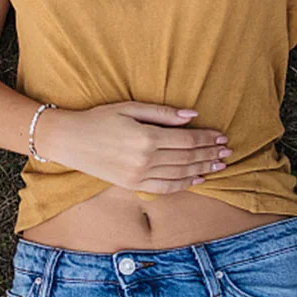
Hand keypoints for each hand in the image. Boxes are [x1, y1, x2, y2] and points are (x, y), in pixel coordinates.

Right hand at [41, 101, 230, 193]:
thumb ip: (161, 113)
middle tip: (227, 150)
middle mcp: (144, 160)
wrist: (70, 140)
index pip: (186, 141)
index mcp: (145, 138)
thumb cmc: (98, 118)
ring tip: (219, 164)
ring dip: (202, 169)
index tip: (221, 135)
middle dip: (209, 154)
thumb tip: (192, 115)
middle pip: (187, 158)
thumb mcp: (128, 107)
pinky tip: (197, 179)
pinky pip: (165, 188)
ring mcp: (139, 176)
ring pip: (180, 175)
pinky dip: (184, 184)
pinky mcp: (132, 185)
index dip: (206, 139)